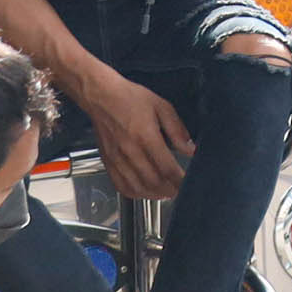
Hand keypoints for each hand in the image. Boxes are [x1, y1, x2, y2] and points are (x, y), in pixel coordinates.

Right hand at [73, 62, 191, 199]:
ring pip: (138, 187)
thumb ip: (177, 129)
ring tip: (165, 193)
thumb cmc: (130, 98)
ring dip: (154, 194)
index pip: (167, 167)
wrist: (101, 96)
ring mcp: (117, 158)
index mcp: (146, 136)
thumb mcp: (161, 106)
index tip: (189, 183)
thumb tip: (190, 149)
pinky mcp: (108, 162)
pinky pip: (120, 185)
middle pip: (153, 181)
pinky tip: (144, 191)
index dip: (180, 180)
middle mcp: (130, 150)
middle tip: (180, 190)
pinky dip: (135, 193)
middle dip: (170, 190)